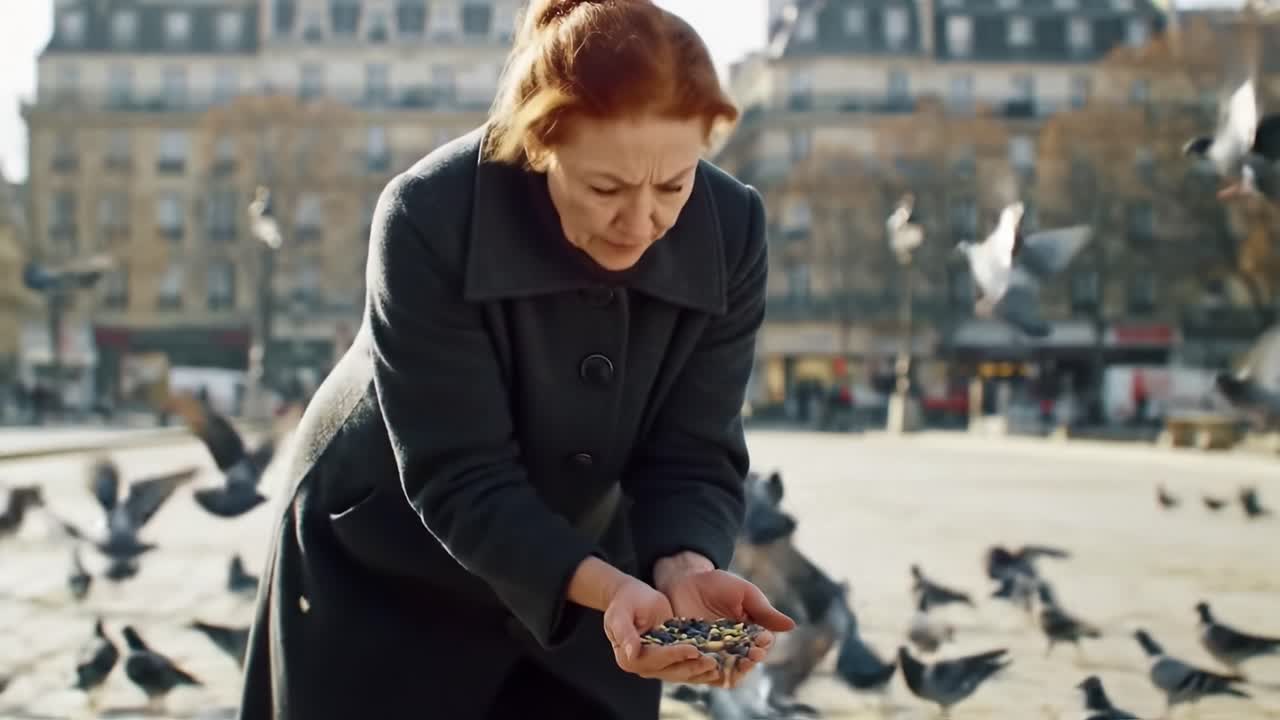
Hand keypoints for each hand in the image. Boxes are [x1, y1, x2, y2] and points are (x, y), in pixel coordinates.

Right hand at [602, 576, 721, 683]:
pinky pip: (687, 664)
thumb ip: (625, 633)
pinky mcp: (671, 657)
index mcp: (629, 658)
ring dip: (700, 671)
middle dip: (693, 667)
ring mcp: (659, 664)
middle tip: (712, 661)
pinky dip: (702, 665)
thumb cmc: (624, 602)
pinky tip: (719, 663)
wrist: (631, 596)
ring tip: (719, 666)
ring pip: (682, 672)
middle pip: (671, 671)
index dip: (675, 655)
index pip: (655, 660)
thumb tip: (632, 653)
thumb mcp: (620, 614)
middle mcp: (645, 666)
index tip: (693, 649)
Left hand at [659, 569, 796, 687]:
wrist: (683, 579)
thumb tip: (791, 626)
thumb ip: (764, 610)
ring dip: (732, 670)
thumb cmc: (716, 584)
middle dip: (749, 661)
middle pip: (745, 663)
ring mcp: (712, 653)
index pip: (760, 647)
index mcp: (748, 634)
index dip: (762, 647)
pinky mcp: (692, 656)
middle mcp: (732, 648)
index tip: (761, 644)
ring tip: (732, 662)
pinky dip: (708, 671)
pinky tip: (710, 664)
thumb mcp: (743, 593)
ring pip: (726, 671)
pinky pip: (702, 671)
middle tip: (750, 655)